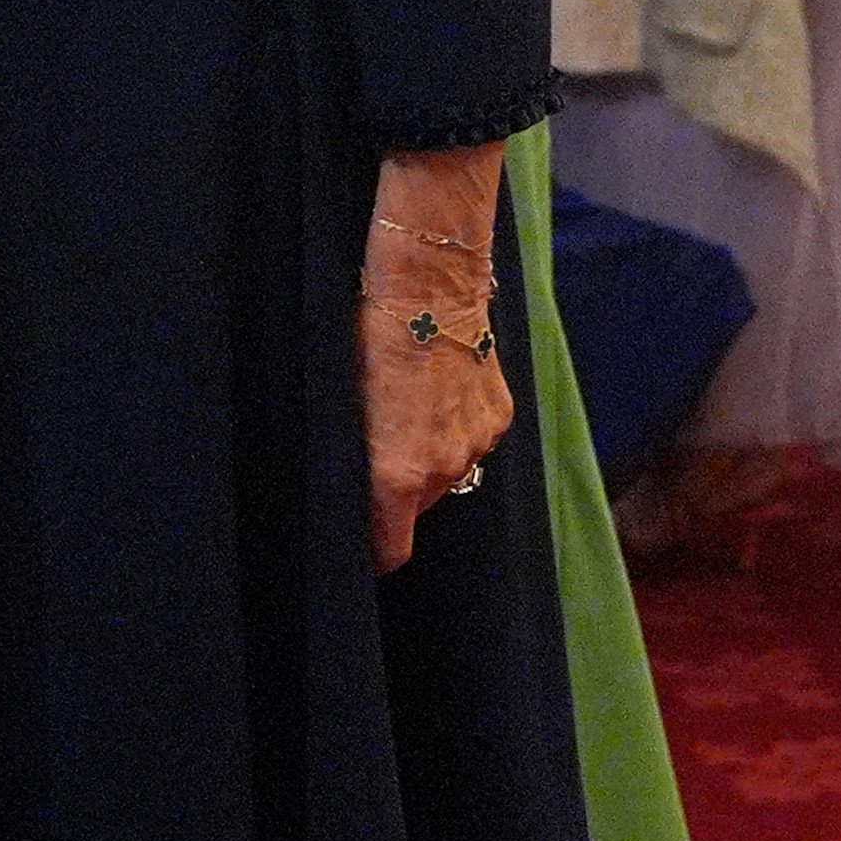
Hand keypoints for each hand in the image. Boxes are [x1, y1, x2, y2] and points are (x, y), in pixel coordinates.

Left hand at [359, 295, 512, 570]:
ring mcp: (476, 443)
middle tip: (376, 446)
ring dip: (428, 456)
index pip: (392, 548)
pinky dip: (454, 430)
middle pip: (418, 506)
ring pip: (447, 472)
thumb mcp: (341, 403)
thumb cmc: (367, 340)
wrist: (428, 289)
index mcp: (396, 473)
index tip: (364, 548)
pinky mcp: (499, 417)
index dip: (376, 552)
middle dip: (397, 490)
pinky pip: (472, 441)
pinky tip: (436, 394)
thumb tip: (349, 491)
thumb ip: (350, 458)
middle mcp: (442, 468)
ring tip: (407, 411)